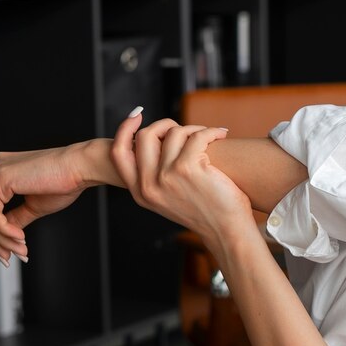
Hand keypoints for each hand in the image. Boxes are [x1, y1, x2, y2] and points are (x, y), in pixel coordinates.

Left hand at [0, 143, 91, 264]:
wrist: (80, 169)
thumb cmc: (64, 183)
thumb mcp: (33, 206)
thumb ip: (14, 218)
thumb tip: (2, 235)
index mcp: (1, 169)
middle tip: (6, 257)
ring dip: (1, 239)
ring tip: (20, 250)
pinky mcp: (0, 178)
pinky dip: (4, 231)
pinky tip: (20, 238)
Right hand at [111, 117, 255, 247]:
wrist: (226, 230)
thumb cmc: (205, 211)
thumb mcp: (168, 199)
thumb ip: (156, 176)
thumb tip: (157, 140)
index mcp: (140, 192)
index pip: (118, 153)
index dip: (124, 129)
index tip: (137, 115)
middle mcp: (149, 185)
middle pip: (145, 136)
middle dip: (165, 125)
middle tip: (185, 130)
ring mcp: (166, 176)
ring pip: (173, 133)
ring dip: (194, 129)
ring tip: (210, 137)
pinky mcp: (188, 168)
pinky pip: (196, 135)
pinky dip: (212, 131)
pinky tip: (221, 135)